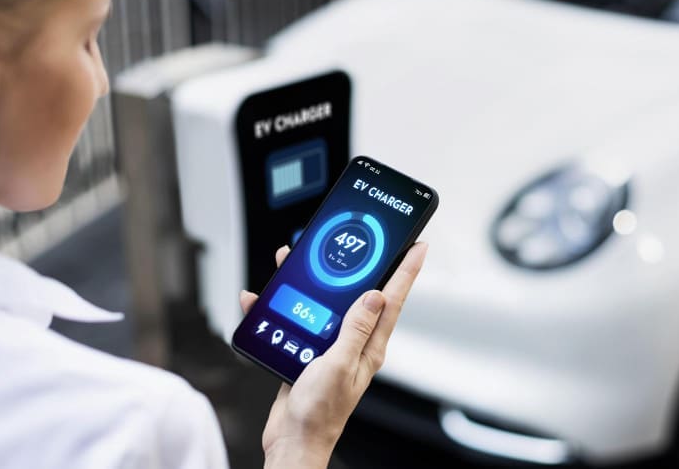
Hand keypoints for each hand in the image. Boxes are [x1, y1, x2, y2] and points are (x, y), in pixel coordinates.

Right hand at [239, 242, 428, 468]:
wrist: (292, 439)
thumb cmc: (320, 413)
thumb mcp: (339, 365)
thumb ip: (355, 328)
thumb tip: (375, 295)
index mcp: (369, 346)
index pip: (392, 300)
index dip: (406, 271)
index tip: (418, 245)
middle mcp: (353, 343)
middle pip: (357, 294)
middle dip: (354, 264)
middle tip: (355, 238)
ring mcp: (331, 346)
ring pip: (323, 303)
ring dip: (307, 282)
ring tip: (292, 259)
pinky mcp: (307, 351)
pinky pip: (297, 320)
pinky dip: (278, 308)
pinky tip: (260, 301)